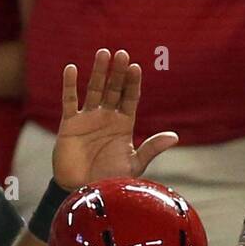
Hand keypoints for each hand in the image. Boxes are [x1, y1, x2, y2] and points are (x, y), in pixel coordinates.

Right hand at [52, 49, 178, 190]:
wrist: (84, 192)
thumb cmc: (110, 180)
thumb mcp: (134, 164)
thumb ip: (151, 148)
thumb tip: (174, 136)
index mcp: (124, 124)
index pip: (130, 98)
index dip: (132, 83)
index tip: (135, 68)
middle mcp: (107, 117)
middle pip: (114, 89)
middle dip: (118, 72)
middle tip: (122, 54)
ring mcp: (88, 119)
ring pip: (94, 89)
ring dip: (98, 71)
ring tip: (103, 53)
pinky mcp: (69, 124)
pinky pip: (69, 101)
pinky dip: (70, 85)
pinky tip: (71, 69)